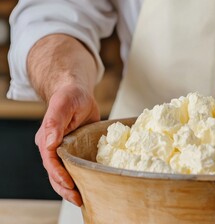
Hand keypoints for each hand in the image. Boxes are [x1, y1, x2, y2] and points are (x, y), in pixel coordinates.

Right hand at [35, 85, 99, 205]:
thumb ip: (55, 123)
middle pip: (55, 172)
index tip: (69, 184)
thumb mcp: (63, 105)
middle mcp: (52, 147)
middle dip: (65, 188)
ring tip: (82, 200)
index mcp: (46, 139)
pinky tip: (90, 187)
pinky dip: (81, 178)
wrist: (78, 94)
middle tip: (78, 199)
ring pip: (64, 173)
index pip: (50, 161)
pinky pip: (76, 167)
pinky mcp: (75, 151)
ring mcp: (64, 151)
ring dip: (71, 188)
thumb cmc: (70, 96)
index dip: (58, 174)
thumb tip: (49, 144)